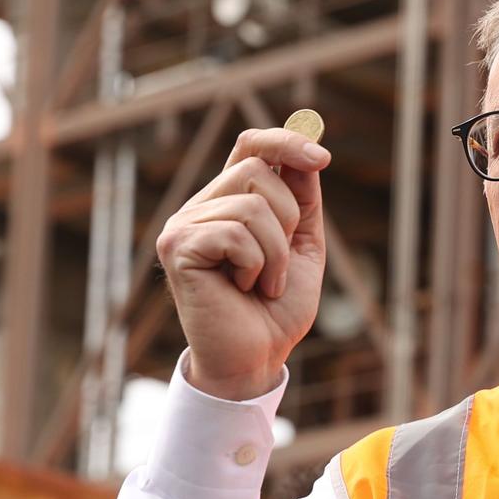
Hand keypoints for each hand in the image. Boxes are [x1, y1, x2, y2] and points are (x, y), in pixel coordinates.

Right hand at [156, 128, 331, 399]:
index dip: (285, 140)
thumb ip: (302, 199)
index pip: (250, 145)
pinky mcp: (177, 248)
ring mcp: (184, 225)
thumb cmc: (276, 307)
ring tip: (263, 283)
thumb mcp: (302, 245)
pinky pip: (237, 234)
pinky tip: (243, 289)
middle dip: (287, 218)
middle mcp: (200, 207)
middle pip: (257, 168)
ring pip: (252, 204)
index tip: (321, 157)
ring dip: (276, 252)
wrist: (257, 358)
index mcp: (228, 201)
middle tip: (278, 262)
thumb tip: (308, 151)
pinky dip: (257, 265)